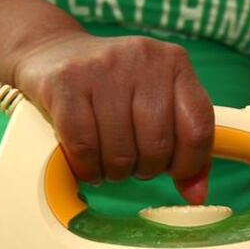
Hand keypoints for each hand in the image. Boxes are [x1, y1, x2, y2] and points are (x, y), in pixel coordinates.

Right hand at [10, 31, 213, 203]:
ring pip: (120, 153)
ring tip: (108, 161)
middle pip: (157, 146)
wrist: (51, 52)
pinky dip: (87, 167)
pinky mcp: (66, 81)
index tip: (174, 172)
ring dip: (114, 172)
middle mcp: (143, 59)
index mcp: (174, 63)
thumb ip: (183, 145)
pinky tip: (87, 163)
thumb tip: (196, 196)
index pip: (198, 127)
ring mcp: (103, 68)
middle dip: (145, 169)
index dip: (189, 163)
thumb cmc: (112, 87)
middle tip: (133, 164)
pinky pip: (84, 147)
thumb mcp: (155, 102)